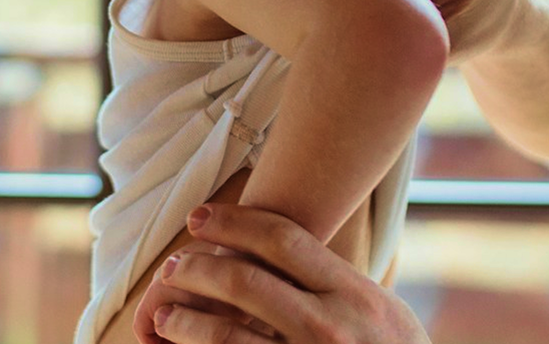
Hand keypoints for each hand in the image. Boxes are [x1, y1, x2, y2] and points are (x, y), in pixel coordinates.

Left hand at [150, 204, 430, 343]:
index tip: (200, 216)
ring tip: (164, 315)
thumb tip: (281, 248)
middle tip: (173, 265)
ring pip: (226, 333)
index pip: (284, 240)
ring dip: (184, 320)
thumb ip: (337, 284)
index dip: (234, 221)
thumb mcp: (383, 313)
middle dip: (197, 267)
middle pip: (244, 280)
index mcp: (354, 293)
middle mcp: (331, 325)